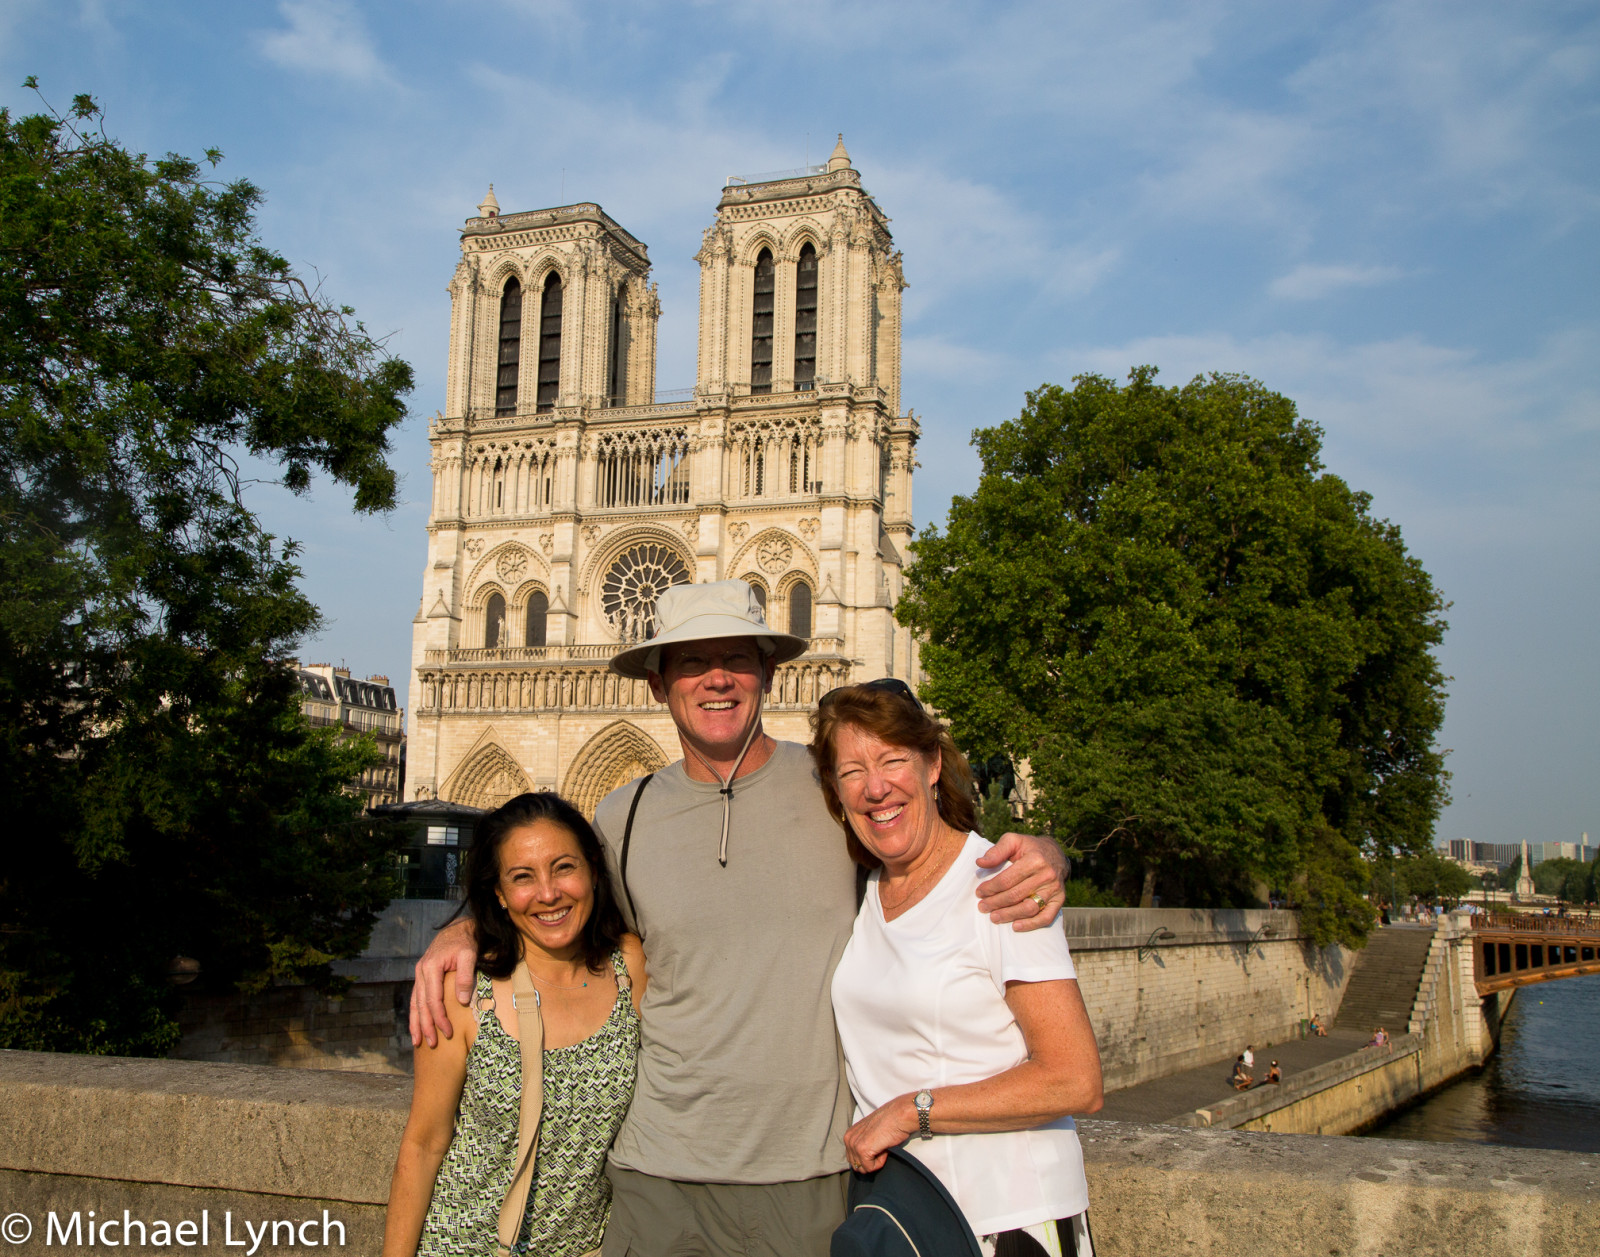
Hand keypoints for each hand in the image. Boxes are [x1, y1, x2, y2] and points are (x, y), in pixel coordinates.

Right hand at [409, 917, 478, 1047]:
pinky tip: (416, 1025)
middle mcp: (421, 972)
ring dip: (416, 1023)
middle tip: (432, 1044)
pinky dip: (415, 1013)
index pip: (433, 999)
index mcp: (431, 967)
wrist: (458, 928)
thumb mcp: (469, 955)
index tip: (447, 1032)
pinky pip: (416, 997)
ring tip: (417, 1041)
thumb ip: (465, 976)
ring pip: (415, 1003)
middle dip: (426, 1026)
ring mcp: (419, 974)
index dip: (439, 1018)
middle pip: (421, 1004)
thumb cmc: (465, 942)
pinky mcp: (422, 976)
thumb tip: (462, 1000)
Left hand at [842, 1096, 916, 1174]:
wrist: (899, 1115)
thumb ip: (863, 1143)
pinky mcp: (862, 1150)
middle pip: (856, 1165)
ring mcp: (854, 1145)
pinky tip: (884, 1148)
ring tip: (882, 1147)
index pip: (853, 1158)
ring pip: (863, 1168)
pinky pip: (870, 1168)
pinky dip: (880, 1162)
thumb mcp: (870, 1133)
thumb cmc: (890, 1122)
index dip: (867, 1157)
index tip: (877, 1146)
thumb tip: (864, 1159)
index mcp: (849, 1135)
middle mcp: (848, 1139)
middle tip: (880, 1148)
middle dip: (870, 1161)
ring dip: (875, 1161)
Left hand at [975, 832, 1066, 930]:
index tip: (979, 893)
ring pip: (1029, 908)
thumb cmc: (1029, 848)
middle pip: (1016, 895)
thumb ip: (996, 851)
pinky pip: (1046, 917)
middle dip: (996, 903)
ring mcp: (1054, 889)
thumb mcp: (1013, 841)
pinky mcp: (1059, 900)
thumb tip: (980, 863)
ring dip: (1009, 915)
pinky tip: (1015, 926)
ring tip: (994, 917)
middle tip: (982, 907)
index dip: (991, 888)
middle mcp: (1046, 875)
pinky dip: (1031, 925)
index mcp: (1035, 859)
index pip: (1007, 879)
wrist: (1055, 854)